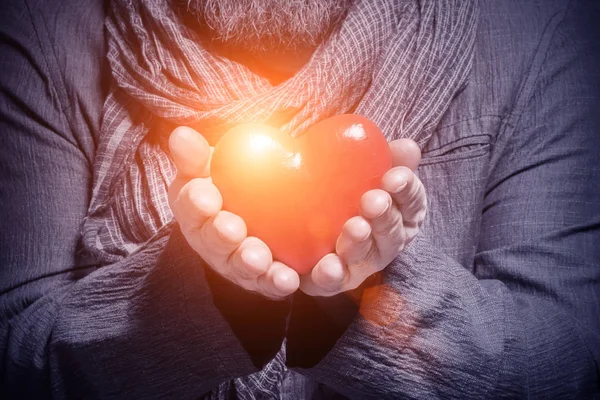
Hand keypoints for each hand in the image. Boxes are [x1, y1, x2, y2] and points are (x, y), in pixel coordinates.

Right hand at [168, 126, 299, 299]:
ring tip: (260, 259)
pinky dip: (277, 282)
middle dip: (221, 236)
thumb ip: (196, 155)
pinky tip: (289, 279)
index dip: (196, 202)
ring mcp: (235, 263)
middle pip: (213, 241)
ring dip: (248, 263)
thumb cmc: (229, 183)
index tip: (207, 197)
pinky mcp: (261, 279)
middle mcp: (211, 241)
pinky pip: (269, 283)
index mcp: (195, 209)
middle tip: (232, 229)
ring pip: (240, 266)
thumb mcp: (211, 165)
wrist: (258, 205)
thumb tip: (181, 135)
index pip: (190, 205)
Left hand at [299, 139, 426, 296]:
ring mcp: (361, 264)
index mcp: (400, 213)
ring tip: (354, 228)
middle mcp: (386, 242)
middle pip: (390, 233)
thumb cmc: (347, 188)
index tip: (395, 177)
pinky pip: (333, 280)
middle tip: (373, 201)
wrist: (308, 220)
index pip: (411, 201)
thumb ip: (387, 158)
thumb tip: (408, 147)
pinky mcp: (332, 279)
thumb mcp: (366, 169)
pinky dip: (332, 274)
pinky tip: (327, 266)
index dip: (407, 190)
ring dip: (360, 243)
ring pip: (364, 256)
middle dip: (384, 217)